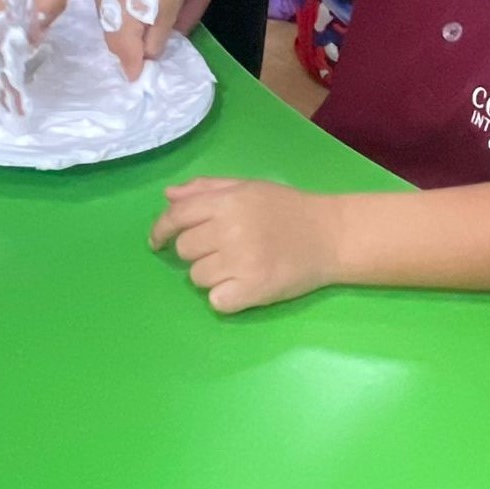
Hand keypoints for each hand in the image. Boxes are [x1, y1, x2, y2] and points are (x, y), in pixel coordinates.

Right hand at [94, 0, 196, 80]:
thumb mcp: (166, 18)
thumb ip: (153, 43)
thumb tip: (144, 59)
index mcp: (118, 18)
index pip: (123, 52)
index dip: (132, 67)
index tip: (137, 81)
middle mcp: (104, 6)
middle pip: (113, 39)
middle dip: (124, 53)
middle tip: (136, 67)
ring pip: (110, 25)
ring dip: (120, 37)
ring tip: (132, 48)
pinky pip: (109, 10)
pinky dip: (117, 20)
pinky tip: (127, 22)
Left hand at [149, 178, 340, 313]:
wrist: (331, 235)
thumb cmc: (287, 209)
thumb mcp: (248, 187)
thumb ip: (206, 189)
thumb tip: (168, 197)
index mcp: (227, 201)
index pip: (176, 216)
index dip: (160, 230)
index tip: (158, 242)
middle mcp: (230, 230)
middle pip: (185, 250)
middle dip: (198, 251)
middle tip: (223, 248)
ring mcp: (241, 262)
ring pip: (197, 277)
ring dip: (212, 275)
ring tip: (238, 265)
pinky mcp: (252, 290)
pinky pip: (216, 301)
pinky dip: (226, 297)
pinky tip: (244, 285)